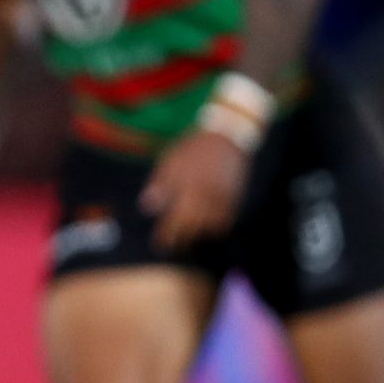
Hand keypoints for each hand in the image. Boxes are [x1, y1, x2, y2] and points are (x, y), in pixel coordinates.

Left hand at [140, 129, 250, 251]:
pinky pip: (227, 219)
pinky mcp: (236, 198)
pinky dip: (217, 227)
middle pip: (194, 227)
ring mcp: (224, 198)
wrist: (228, 135)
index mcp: (189, 187)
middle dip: (182, 239)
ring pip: (213, 226)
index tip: (159, 246)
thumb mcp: (170, 161)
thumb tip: (147, 208)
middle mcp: (208, 196)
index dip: (167, 235)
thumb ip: (160, 185)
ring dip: (200, 235)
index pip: (176, 219)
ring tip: (189, 239)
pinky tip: (209, 229)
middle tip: (172, 246)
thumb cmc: (193, 148)